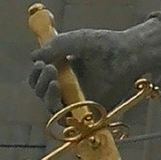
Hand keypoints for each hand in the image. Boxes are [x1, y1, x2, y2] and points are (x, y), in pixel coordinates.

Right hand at [28, 27, 149, 112]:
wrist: (127, 54)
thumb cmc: (105, 45)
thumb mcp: (75, 41)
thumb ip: (55, 47)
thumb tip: (33, 57)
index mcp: (64, 70)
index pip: (41, 79)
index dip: (36, 74)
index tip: (40, 63)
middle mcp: (70, 86)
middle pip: (42, 94)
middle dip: (39, 83)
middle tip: (49, 69)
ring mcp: (79, 99)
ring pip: (51, 107)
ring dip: (46, 96)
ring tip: (53, 81)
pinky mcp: (90, 110)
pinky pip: (69, 118)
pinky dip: (60, 110)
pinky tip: (60, 94)